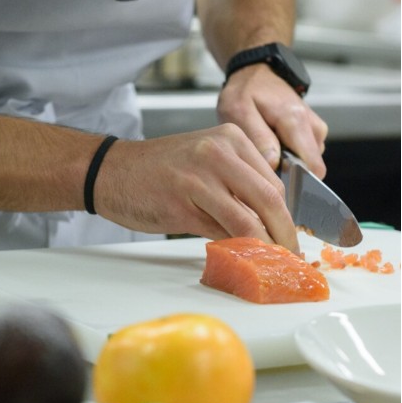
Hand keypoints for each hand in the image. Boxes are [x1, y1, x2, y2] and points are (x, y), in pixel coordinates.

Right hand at [94, 124, 298, 252]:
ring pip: (247, 219)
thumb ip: (235, 189)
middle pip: (269, 199)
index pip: (273, 183)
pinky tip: (238, 258)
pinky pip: (219, 232)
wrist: (110, 171)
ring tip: (269, 264)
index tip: (290, 236)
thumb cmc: (157, 170)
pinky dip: (234, 249)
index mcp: (230, 138)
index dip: (286, 216)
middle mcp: (218, 152)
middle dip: (285, 235)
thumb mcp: (203, 164)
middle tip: (290, 257)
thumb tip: (264, 226)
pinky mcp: (181, 205)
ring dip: (263, 247)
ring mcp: (199, 178)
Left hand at [217, 64, 328, 178]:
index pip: (311, 168)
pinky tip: (271, 148)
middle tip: (263, 169)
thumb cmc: (244, 93)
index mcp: (296, 122)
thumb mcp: (240, 112)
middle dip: (290, 176)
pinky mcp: (312, 132)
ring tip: (264, 153)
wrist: (255, 73)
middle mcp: (312, 127)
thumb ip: (259, 139)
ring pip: (308, 164)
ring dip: (288, 166)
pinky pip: (305, 156)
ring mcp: (315, 130)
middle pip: (312, 170)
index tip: (275, 186)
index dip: (295, 183)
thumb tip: (274, 165)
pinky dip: (289, 158)